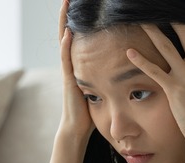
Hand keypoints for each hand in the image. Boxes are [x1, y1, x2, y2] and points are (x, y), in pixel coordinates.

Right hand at [57, 0, 93, 145]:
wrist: (77, 129)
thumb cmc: (90, 112)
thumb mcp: (99, 88)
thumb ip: (104, 76)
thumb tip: (120, 69)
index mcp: (79, 65)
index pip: (77, 37)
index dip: (78, 21)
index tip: (82, 5)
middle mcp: (71, 64)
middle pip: (67, 33)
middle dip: (68, 15)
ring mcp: (68, 71)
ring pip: (64, 42)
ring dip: (64, 23)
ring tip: (66, 5)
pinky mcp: (68, 80)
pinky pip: (66, 59)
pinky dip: (66, 46)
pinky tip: (68, 32)